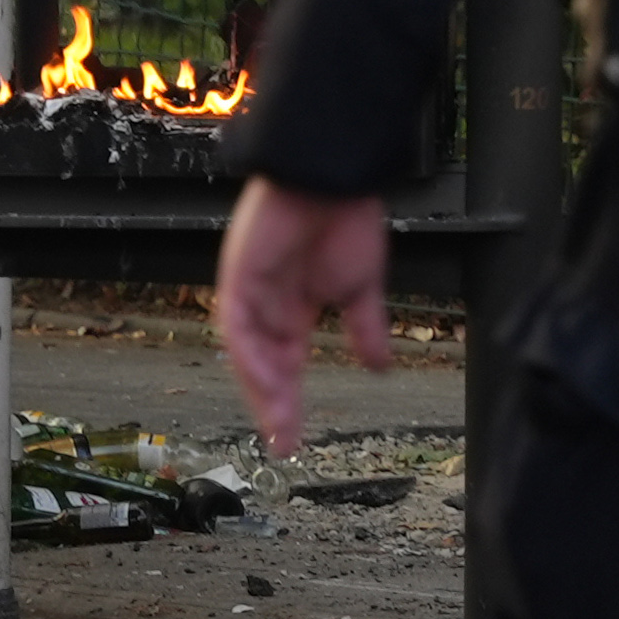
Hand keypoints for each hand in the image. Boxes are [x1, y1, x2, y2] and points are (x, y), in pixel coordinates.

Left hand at [212, 177, 393, 455]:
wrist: (336, 176)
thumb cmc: (346, 217)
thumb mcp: (361, 286)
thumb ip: (365, 328)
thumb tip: (380, 367)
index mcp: (292, 307)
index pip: (285, 364)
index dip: (288, 401)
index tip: (295, 439)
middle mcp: (266, 303)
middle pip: (262, 365)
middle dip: (273, 405)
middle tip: (284, 442)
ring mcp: (249, 290)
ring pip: (248, 352)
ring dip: (262, 387)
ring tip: (279, 421)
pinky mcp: (238, 275)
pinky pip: (238, 324)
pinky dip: (252, 354)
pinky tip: (268, 380)